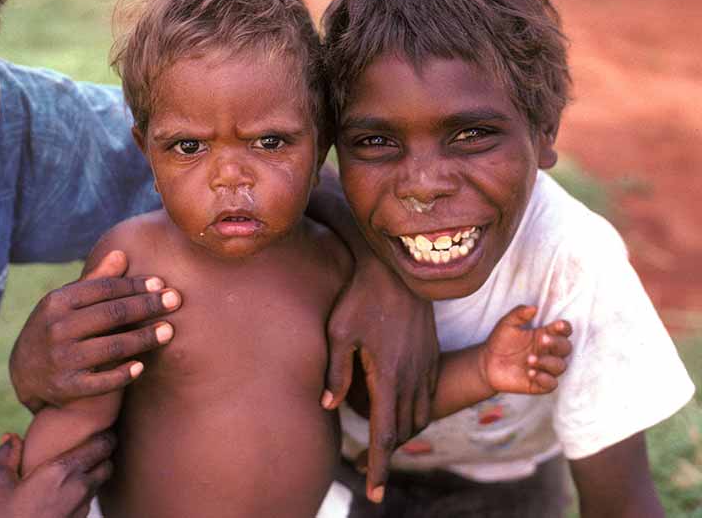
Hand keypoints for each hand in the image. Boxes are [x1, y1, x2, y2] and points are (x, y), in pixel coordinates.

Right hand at [0, 432, 114, 517]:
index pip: (102, 445)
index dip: (105, 435)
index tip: (99, 428)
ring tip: (74, 468)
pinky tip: (63, 493)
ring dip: (92, 475)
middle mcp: (79, 490)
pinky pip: (87, 504)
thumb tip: (11, 438)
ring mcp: (80, 512)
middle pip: (108, 465)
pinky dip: (82, 494)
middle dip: (103, 454)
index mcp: (62, 471)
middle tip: (89, 445)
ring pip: (98, 486)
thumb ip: (6, 455)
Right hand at [10, 250, 180, 411]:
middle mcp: (57, 328)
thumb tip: (121, 253)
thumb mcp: (66, 303)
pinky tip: (142, 366)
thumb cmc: (56, 328)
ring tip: (169, 331)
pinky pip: (101, 382)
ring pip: (112, 346)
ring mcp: (61, 359)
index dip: (135, 285)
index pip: (104, 289)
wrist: (24, 373)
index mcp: (57, 302)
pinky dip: (122, 374)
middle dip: (147, 306)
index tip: (161, 284)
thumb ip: (95, 280)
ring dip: (144, 338)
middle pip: (112, 313)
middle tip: (176, 300)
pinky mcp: (66, 387)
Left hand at [322, 259, 438, 503]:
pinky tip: (400, 411)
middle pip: (404, 431)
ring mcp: (425, 366)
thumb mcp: (339, 330)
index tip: (375, 493)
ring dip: (403, 434)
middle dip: (388, 455)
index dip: (380, 466)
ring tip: (383, 443)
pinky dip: (416, 413)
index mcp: (388, 374)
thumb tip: (328, 405)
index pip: (385, 433)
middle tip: (372, 473)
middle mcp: (412, 376)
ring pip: (419, 416)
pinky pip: (428, 397)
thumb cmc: (360, 297)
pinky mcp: (432, 355)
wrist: (398, 268)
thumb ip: (335, 369)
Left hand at [480, 304, 571, 394]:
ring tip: (529, 359)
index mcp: (544, 335)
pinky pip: (551, 384)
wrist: (486, 363)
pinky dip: (545, 379)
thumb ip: (519, 314)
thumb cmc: (500, 342)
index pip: (564, 331)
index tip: (558, 325)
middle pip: (566, 348)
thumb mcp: (506, 324)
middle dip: (557, 343)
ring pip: (560, 366)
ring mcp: (546, 368)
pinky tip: (531, 373)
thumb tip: (534, 307)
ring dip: (548, 362)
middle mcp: (548, 352)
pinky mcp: (540, 384)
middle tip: (543, 340)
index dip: (565, 328)